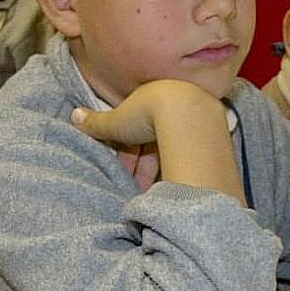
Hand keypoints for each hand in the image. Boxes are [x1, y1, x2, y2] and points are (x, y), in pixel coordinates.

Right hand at [71, 80, 245, 204]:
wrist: (190, 117)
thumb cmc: (150, 113)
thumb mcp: (118, 120)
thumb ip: (98, 122)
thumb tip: (74, 116)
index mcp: (157, 97)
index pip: (137, 128)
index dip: (126, 150)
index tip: (121, 170)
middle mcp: (180, 107)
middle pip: (156, 141)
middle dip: (142, 165)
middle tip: (133, 186)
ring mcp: (200, 123)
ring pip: (174, 150)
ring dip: (159, 172)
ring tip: (149, 193)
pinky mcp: (215, 141)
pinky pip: (191, 158)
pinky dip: (179, 171)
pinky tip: (171, 189)